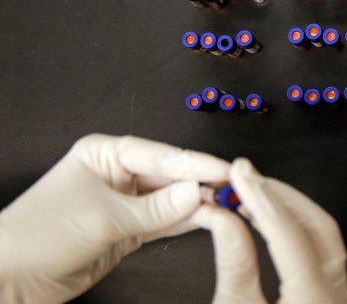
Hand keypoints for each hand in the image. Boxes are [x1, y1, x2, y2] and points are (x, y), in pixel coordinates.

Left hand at [0, 133, 229, 302]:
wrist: (10, 279)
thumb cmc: (39, 235)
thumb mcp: (103, 218)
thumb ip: (156, 208)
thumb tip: (198, 192)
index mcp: (105, 154)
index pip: (161, 155)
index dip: (196, 163)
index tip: (226, 171)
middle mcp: (117, 174)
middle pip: (170, 175)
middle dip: (202, 183)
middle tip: (235, 190)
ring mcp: (124, 203)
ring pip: (171, 199)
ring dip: (198, 204)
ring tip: (230, 206)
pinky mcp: (128, 230)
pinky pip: (165, 222)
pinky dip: (186, 222)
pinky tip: (209, 220)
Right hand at [195, 158, 346, 303]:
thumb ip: (234, 265)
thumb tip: (224, 219)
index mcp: (315, 300)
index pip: (290, 235)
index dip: (261, 199)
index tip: (240, 176)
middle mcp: (336, 295)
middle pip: (317, 226)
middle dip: (280, 197)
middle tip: (247, 177)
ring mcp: (338, 295)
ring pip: (322, 236)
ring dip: (287, 211)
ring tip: (252, 194)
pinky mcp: (331, 296)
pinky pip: (320, 252)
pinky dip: (295, 232)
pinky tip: (269, 222)